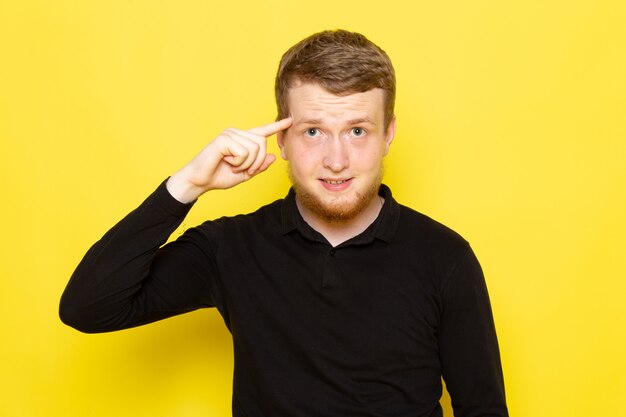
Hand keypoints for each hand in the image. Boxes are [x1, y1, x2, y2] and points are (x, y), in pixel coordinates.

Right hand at [166, 118, 291, 202]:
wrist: (200, 182)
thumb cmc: (219, 176)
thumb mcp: (245, 174)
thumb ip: (259, 166)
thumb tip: (274, 156)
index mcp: (242, 140)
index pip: (263, 131)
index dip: (277, 126)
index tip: (290, 120)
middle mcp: (237, 133)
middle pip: (262, 143)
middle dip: (256, 162)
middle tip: (242, 170)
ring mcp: (230, 134)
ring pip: (255, 148)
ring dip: (246, 164)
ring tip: (232, 165)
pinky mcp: (223, 139)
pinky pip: (243, 152)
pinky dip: (238, 162)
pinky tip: (226, 161)